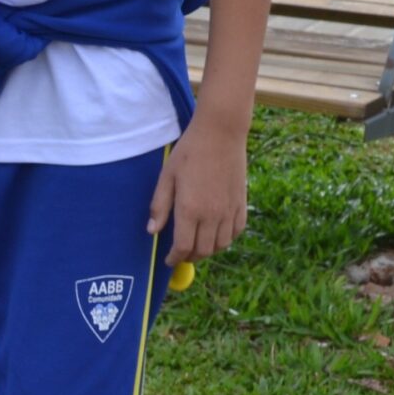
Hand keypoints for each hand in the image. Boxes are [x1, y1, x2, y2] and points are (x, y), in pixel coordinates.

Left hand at [147, 121, 247, 266]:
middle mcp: (212, 215)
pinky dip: (227, 239)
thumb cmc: (189, 152)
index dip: (175, 258)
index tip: (169, 260)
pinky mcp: (241, 203)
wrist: (221, 133)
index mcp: (190, 210)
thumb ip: (160, 206)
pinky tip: (217, 234)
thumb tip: (152, 231)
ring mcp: (229, 210)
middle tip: (181, 254)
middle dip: (190, 257)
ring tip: (198, 246)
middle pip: (203, 250)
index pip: (183, 247)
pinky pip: (237, 231)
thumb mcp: (167, 177)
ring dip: (208, 251)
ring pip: (221, 245)